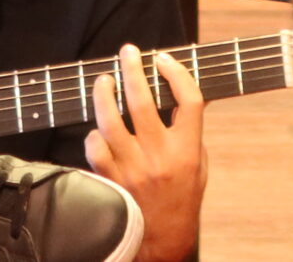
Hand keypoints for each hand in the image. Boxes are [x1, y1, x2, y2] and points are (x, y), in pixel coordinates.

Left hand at [86, 45, 206, 261]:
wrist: (161, 240)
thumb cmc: (182, 199)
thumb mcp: (198, 165)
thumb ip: (191, 131)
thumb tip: (184, 92)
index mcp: (187, 151)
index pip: (189, 101)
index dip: (177, 73)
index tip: (164, 59)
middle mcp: (159, 157)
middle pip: (142, 101)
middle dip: (133, 69)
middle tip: (128, 52)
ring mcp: (132, 168)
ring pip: (110, 120)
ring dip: (104, 93)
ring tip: (104, 80)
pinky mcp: (111, 179)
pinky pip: (95, 147)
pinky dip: (93, 134)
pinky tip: (97, 128)